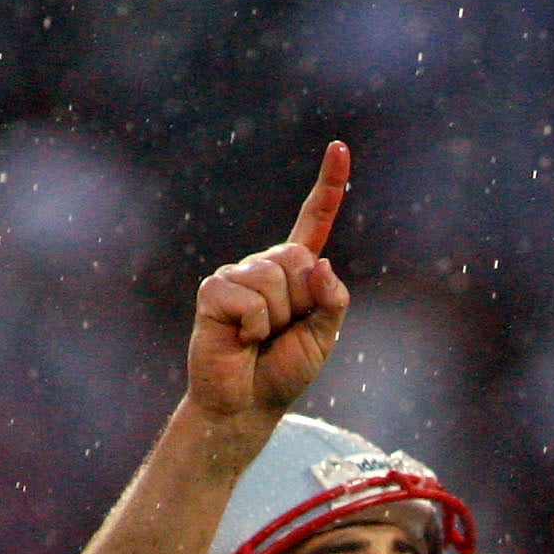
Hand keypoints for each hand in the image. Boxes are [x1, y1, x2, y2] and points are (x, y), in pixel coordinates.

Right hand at [187, 143, 352, 423]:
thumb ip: (331, 300)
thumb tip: (320, 264)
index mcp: (296, 273)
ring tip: (260, 338)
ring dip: (277, 319)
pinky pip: (249, 298)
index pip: (313, 221)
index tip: (340, 147)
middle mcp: (265, 266)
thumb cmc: (283, 371)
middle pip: (297, 259)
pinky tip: (241, 339)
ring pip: (274, 279)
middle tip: (282, 331)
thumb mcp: (324, 337)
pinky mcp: (214, 290)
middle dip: (300, 302)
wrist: (246, 405)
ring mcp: (237, 275)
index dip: (328, 186)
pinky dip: (254, 326)